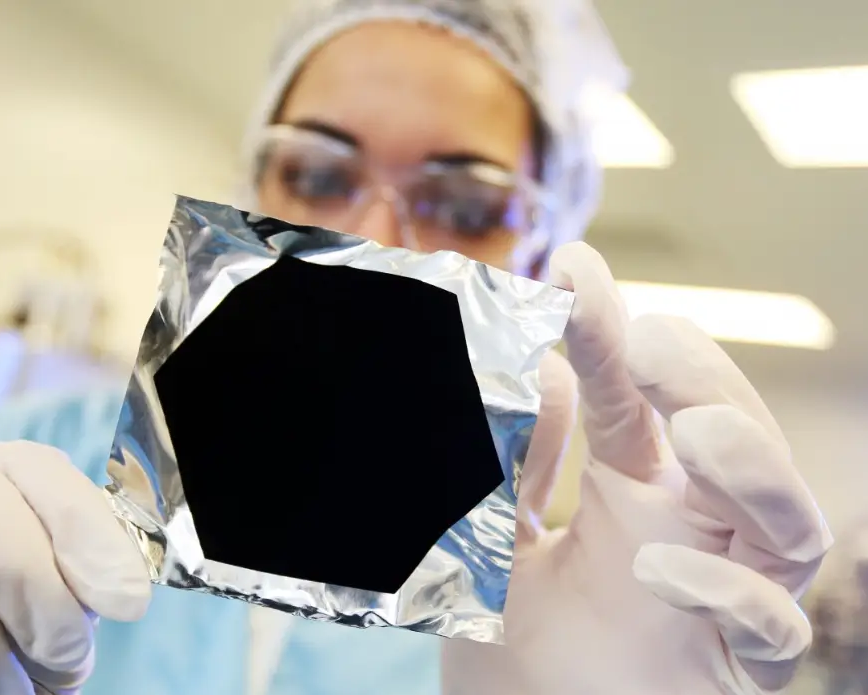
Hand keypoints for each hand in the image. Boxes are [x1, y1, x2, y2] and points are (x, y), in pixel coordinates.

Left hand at [442, 242, 832, 693]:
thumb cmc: (518, 653)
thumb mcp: (496, 544)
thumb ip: (520, 468)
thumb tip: (549, 372)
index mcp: (639, 495)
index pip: (635, 403)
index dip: (611, 337)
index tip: (575, 267)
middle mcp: (696, 534)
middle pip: (738, 438)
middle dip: (708, 381)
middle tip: (652, 338)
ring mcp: (727, 599)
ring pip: (792, 523)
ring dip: (753, 466)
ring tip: (692, 431)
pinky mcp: (738, 672)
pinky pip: (770, 631)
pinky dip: (730, 593)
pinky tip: (659, 570)